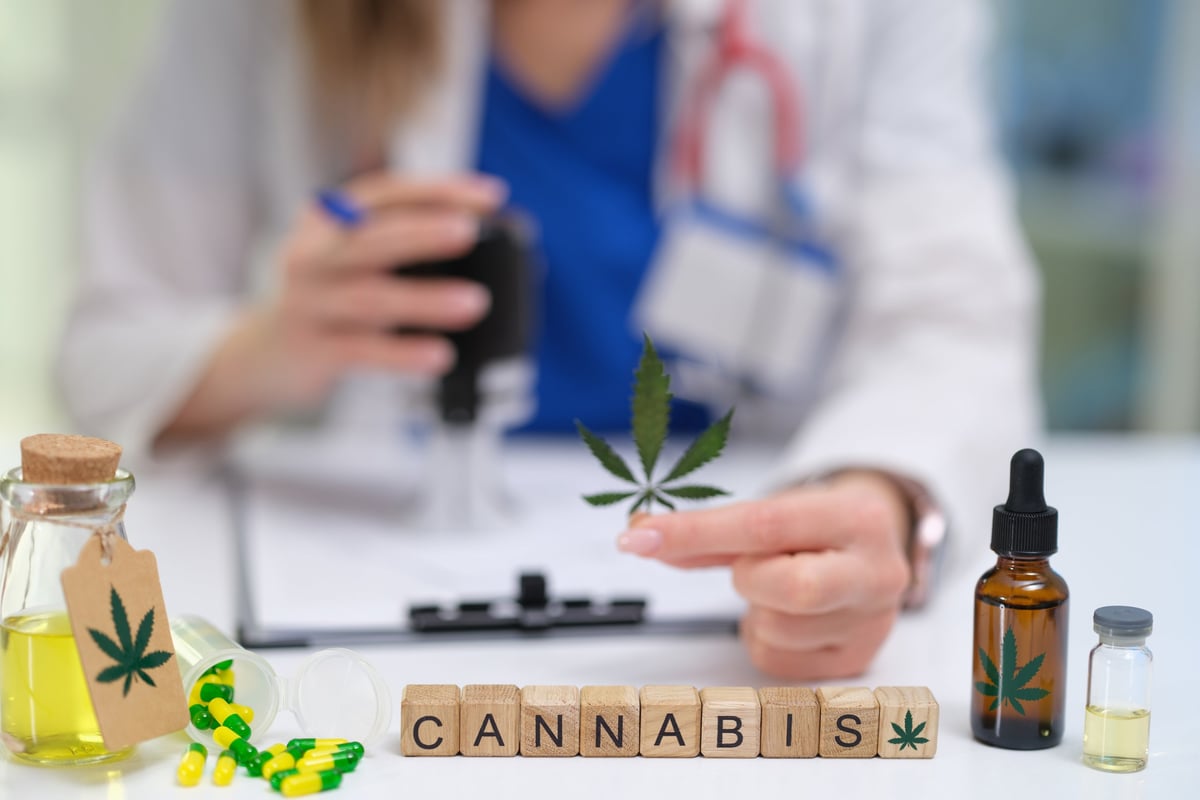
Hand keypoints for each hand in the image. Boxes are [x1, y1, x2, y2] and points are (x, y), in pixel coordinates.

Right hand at [158, 173, 505, 441]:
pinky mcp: (311, 349)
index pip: (387, 194)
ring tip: (474, 302)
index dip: (438, 191)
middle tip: (470, 231)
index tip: (491, 195)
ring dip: (425, 298)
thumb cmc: (331, 298)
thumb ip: (404, 244)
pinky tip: (440, 355)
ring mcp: (307, 302)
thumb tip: (493, 235)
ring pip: (371, 297)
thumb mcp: (355, 259)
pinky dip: (404, 352)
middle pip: (371, 238)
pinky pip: (363, 350)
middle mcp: (312, 254)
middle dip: (423, 232)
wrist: (265, 355)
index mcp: (329, 219)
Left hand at [617, 471, 911, 678]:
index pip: (765, 524)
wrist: (876, 549)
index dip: (695, 531)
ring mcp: (872, 623)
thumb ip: (711, 531)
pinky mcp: (855, 660)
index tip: (641, 535)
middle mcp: (876, 573)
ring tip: (781, 587)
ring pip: (775, 627)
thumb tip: (643, 535)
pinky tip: (787, 617)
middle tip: (752, 568)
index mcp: (856, 519)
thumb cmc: (820, 528)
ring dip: (756, 608)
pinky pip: (774, 660)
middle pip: (790, 587)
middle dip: (751, 578)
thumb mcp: (777, 512)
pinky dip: (763, 637)